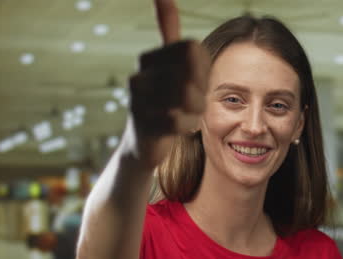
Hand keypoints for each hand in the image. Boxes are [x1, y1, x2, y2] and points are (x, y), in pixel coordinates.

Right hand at [121, 0, 209, 164]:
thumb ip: (169, 30)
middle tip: (194, 103)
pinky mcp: (145, 126)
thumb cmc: (165, 103)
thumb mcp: (170, 65)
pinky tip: (181, 128)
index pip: (193, 49)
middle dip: (201, 90)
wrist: (144, 145)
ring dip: (196, 110)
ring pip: (187, 96)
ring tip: (188, 114)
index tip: (198, 82)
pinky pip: (180, 120)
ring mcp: (139, 102)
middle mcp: (139, 76)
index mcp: (148, 59)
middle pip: (192, 72)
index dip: (204, 68)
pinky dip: (188, 126)